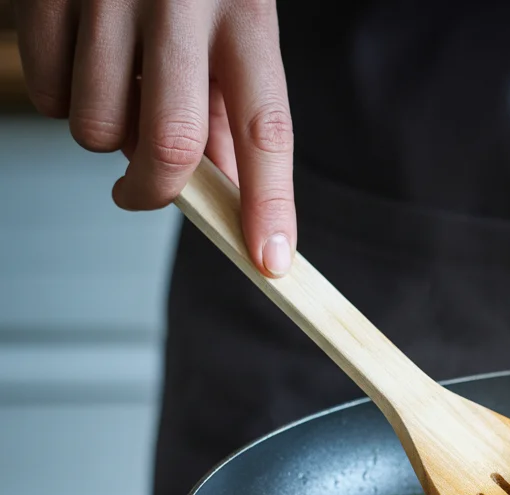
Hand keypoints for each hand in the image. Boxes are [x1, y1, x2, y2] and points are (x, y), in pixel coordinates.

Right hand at [13, 0, 295, 275]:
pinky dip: (59, 101)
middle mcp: (181, 0)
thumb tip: (227, 196)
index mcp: (245, 10)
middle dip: (156, 192)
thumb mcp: (231, 22)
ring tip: (118, 91)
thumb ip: (229, 105)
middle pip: (170, 142)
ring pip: (96, 128)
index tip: (272, 261)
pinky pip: (45, 94)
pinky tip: (80, 63)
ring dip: (105, 138)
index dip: (270, 202)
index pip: (266, 126)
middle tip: (142, 194)